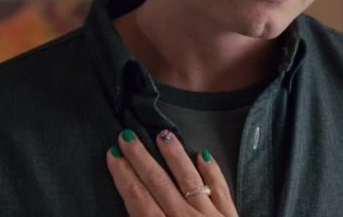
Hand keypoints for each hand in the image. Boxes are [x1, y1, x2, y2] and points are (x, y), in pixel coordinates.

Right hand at [106, 129, 237, 216]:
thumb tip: (134, 203)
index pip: (138, 199)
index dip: (124, 175)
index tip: (113, 154)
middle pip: (159, 183)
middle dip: (141, 158)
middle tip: (127, 136)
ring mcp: (210, 216)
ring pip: (189, 178)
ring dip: (175, 156)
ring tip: (163, 134)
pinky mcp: (230, 216)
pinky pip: (220, 189)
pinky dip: (212, 171)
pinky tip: (204, 154)